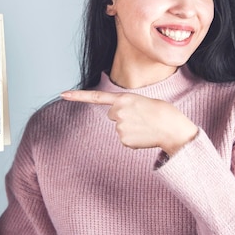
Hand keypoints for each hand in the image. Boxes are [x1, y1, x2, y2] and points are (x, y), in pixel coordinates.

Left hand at [61, 90, 197, 154]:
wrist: (173, 128)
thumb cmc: (161, 112)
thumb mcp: (142, 101)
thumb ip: (126, 107)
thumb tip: (118, 121)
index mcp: (123, 98)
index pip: (96, 97)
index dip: (78, 96)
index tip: (62, 94)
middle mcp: (118, 112)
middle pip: (112, 115)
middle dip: (123, 116)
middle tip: (141, 116)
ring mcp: (119, 127)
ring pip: (119, 128)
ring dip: (130, 128)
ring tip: (145, 126)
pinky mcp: (124, 140)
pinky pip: (124, 139)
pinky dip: (133, 138)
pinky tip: (144, 135)